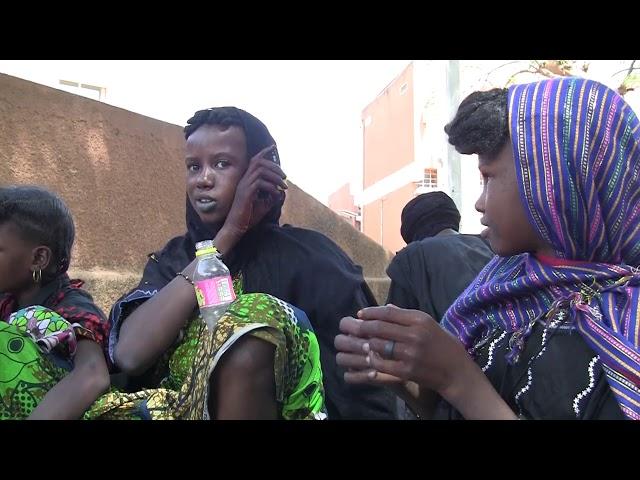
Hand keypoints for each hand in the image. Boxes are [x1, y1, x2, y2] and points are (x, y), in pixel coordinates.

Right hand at [222, 145, 286, 238]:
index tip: (273, 148)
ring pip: (261, 171)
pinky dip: (271, 187)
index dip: (263, 152)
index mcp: (246, 180)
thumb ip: (270, 196)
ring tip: (283, 186)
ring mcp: (244, 186)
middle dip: (274, 166)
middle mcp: (244, 180)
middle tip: (285, 177)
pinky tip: (276, 194)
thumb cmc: (248, 216)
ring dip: (275, 177)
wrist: (236, 227)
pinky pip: (260, 183)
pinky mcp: (246, 193)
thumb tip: (281, 191)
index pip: (254, 161)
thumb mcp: (263, 204)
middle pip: (259, 163)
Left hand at [336, 305, 471, 398]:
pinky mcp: (406, 370)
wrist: (456, 372)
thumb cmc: (443, 345)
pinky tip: (370, 357)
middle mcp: (414, 335)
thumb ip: (406, 315)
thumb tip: (385, 308)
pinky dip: (373, 359)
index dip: (371, 312)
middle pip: (380, 327)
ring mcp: (410, 354)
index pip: (388, 313)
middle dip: (364, 326)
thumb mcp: (429, 324)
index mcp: (420, 320)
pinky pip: (382, 363)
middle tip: (354, 327)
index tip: (361, 313)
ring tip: (362, 341)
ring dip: (367, 343)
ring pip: (378, 344)